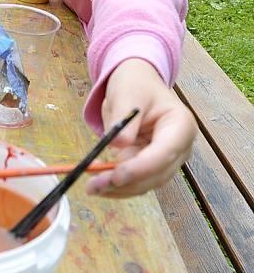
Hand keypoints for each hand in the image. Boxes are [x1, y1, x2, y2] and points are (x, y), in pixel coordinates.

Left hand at [85, 58, 196, 197]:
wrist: (136, 84)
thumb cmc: (135, 84)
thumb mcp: (127, 93)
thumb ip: (124, 119)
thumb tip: (117, 145)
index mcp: (181, 125)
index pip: (165, 152)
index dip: (141, 167)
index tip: (117, 175)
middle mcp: (179, 147)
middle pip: (156, 173)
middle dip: (125, 182)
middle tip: (94, 185)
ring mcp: (166, 159)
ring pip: (145, 183)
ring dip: (118, 188)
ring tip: (91, 186)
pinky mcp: (150, 166)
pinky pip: (135, 181)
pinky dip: (116, 184)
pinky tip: (97, 183)